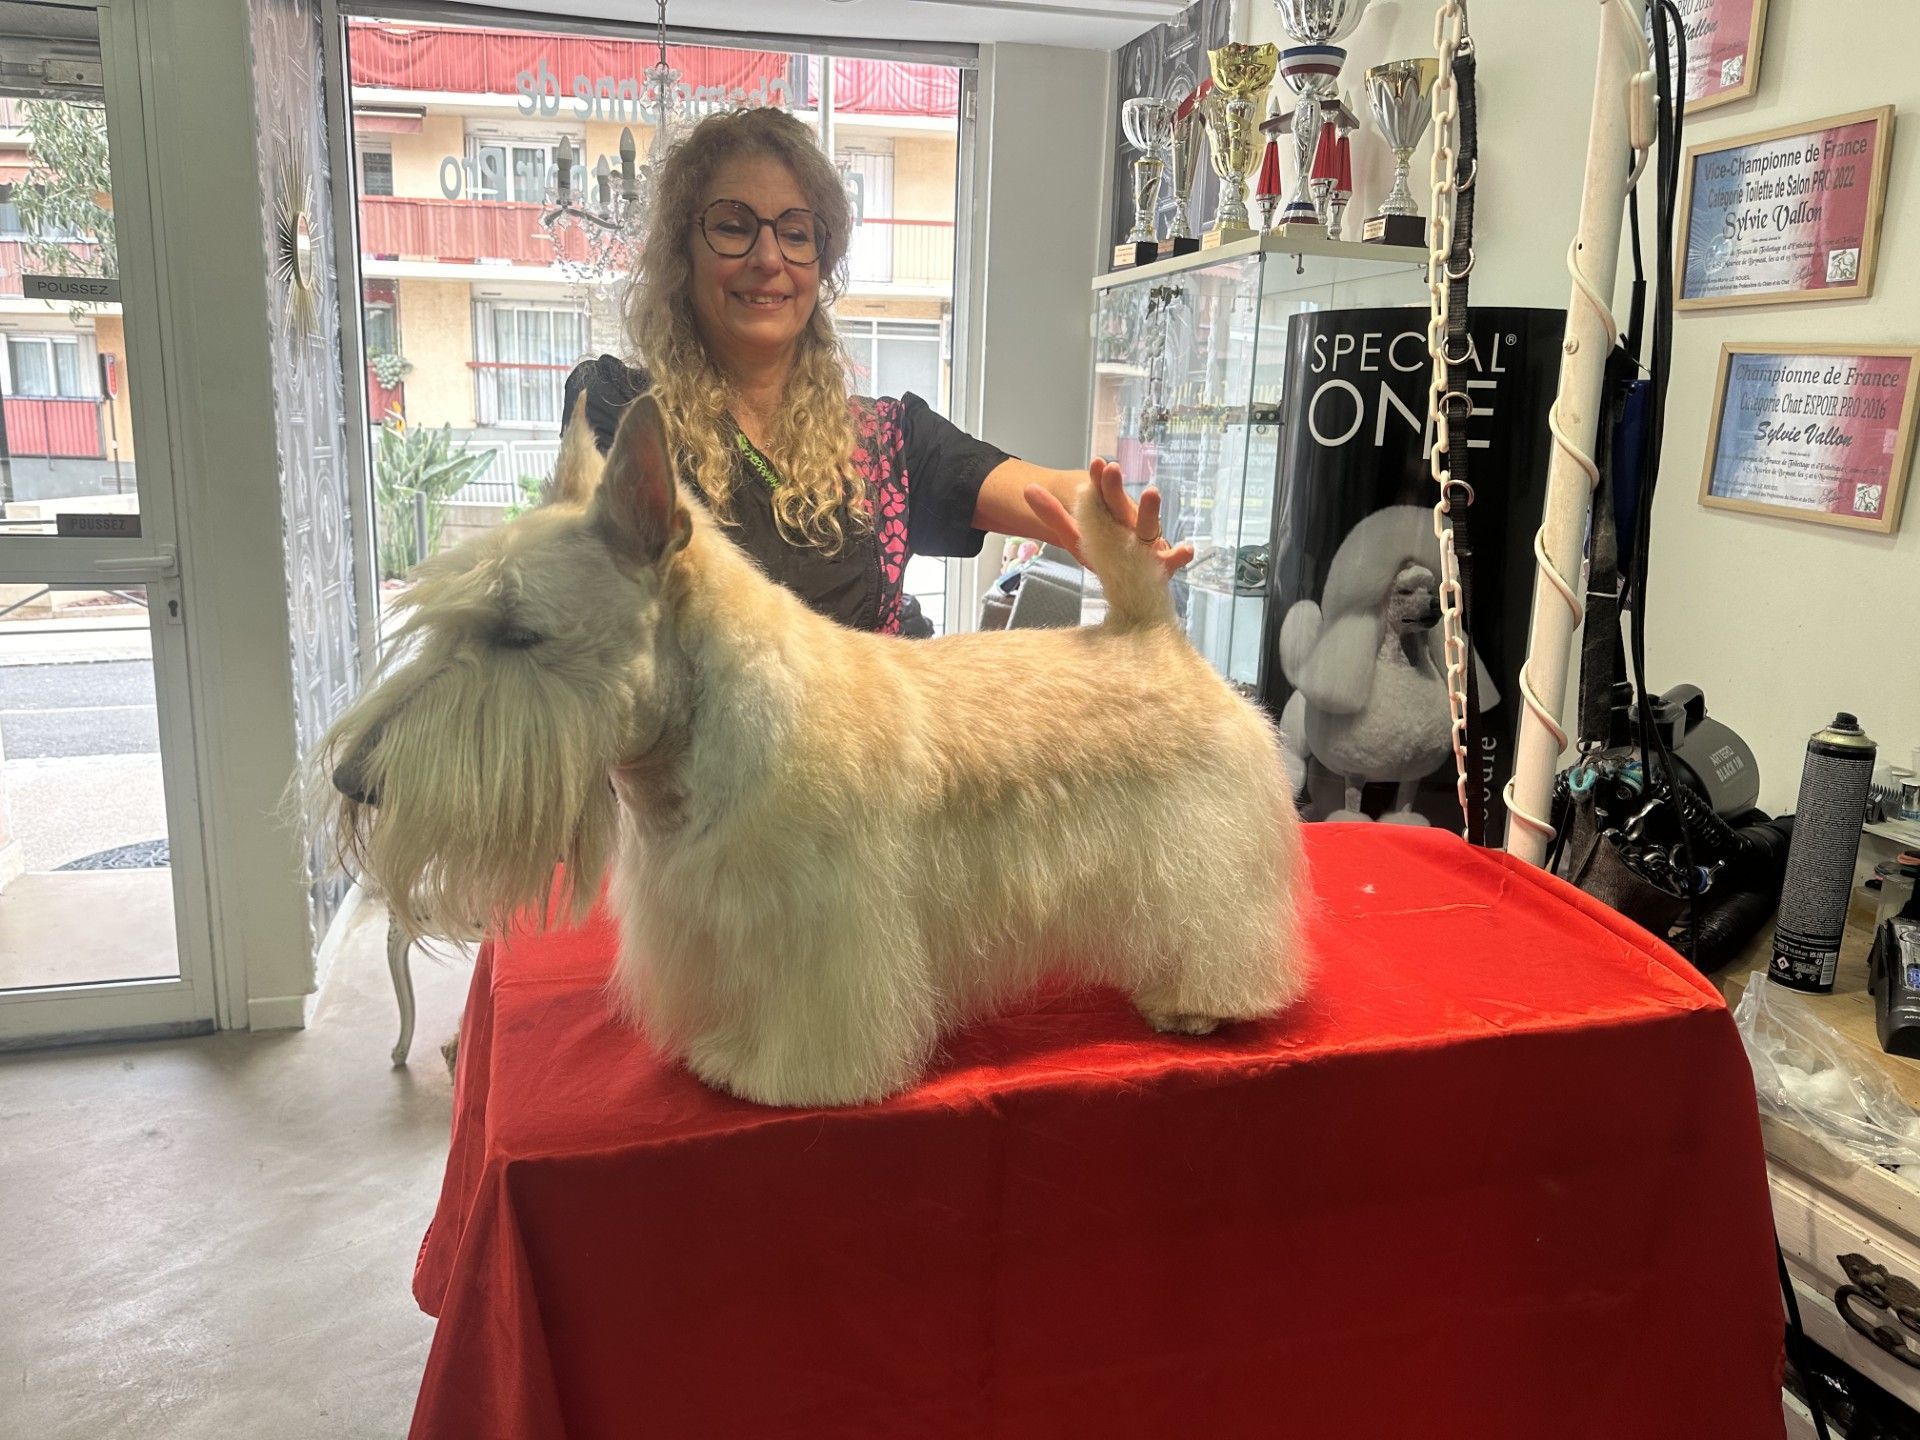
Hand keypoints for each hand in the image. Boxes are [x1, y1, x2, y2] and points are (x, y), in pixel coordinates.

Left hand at [1023, 459, 1194, 581]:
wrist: (1131, 582)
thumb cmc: (1107, 555)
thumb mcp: (1076, 537)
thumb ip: (1054, 514)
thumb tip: (1028, 488)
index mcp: (1111, 516)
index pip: (1103, 494)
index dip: (1099, 479)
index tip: (1096, 463)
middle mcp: (1130, 527)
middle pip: (1121, 506)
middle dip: (1116, 489)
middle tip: (1111, 468)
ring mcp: (1147, 546)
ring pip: (1147, 528)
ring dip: (1149, 511)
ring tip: (1151, 492)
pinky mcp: (1161, 567)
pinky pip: (1172, 561)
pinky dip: (1180, 555)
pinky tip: (1186, 550)